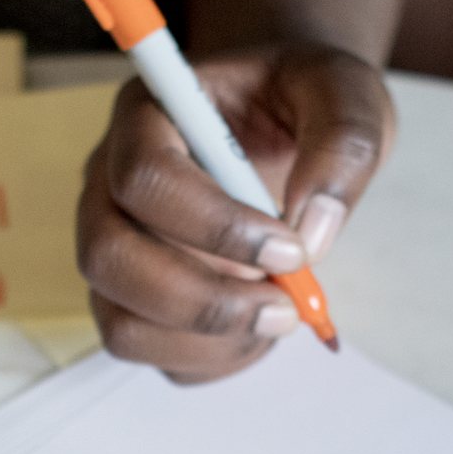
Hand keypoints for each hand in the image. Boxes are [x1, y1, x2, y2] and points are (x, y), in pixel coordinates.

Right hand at [76, 42, 391, 383]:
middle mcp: (111, 184)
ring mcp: (117, 247)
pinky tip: (258, 327)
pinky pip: (153, 355)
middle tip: (285, 308)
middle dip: (201, 301)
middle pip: (109, 259)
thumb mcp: (343, 93)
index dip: (215, 226)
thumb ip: (340, 146)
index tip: (293, 251)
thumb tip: (313, 231)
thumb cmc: (301, 97)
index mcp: (149, 115)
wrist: (284, 115)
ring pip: (121, 323)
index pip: (145, 178)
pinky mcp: (135, 299)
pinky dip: (212, 360)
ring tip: (278, 317)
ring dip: (207, 341)